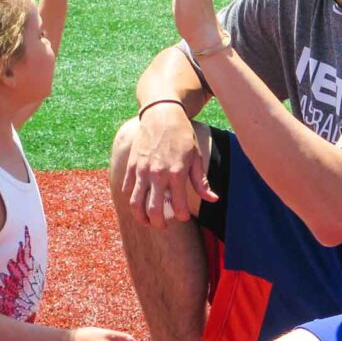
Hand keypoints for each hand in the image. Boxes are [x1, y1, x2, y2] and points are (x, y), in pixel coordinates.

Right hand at [123, 102, 216, 228]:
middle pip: (152, 210)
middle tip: (163, 225)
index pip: (177, 206)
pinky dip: (131, 199)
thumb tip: (214, 200)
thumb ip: (201, 181)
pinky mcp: (132, 165)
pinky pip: (127, 189)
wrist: (161, 114)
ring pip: (135, 203)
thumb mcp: (196, 157)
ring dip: (140, 216)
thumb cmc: (182, 135)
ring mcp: (142, 170)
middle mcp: (157, 174)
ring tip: (147, 221)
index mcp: (176, 173)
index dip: (181, 216)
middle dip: (158, 223)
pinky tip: (138, 203)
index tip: (183, 217)